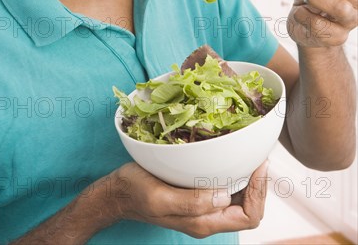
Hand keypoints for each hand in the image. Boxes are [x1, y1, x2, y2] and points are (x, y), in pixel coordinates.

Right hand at [95, 161, 268, 238]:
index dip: (259, 193)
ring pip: (241, 199)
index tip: (259, 164)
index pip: (248, 216)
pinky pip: (226, 189)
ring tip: (251, 155)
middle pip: (249, 208)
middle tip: (260, 156)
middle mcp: (208, 218)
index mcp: (203, 223)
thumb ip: (192, 201)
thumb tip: (225, 195)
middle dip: (260, 185)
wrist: (118, 193)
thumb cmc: (136, 191)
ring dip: (250, 179)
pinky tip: (232, 158)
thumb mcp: (160, 197)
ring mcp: (204, 207)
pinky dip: (235, 175)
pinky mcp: (198, 195)